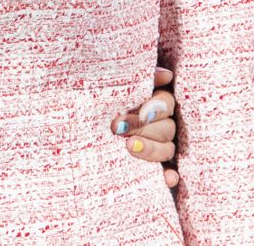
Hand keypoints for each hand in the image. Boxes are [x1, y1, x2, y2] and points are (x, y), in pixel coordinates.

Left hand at [110, 66, 179, 187]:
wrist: (83, 119)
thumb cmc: (104, 96)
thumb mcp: (118, 84)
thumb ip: (143, 77)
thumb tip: (167, 75)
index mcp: (156, 102)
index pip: (167, 104)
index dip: (156, 108)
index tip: (141, 112)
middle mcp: (162, 124)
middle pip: (167, 128)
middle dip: (143, 128)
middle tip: (118, 127)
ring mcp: (160, 146)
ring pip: (167, 150)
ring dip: (151, 149)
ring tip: (129, 146)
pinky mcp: (155, 166)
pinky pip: (168, 173)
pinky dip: (170, 176)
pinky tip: (167, 179)